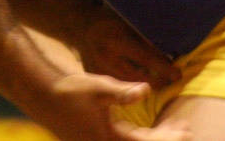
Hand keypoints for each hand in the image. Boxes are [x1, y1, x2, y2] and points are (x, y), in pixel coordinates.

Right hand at [37, 73, 190, 140]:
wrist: (39, 94)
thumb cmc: (69, 90)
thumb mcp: (98, 88)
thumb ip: (123, 92)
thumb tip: (145, 90)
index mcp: (109, 140)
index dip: (169, 138)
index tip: (185, 129)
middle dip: (165, 140)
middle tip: (184, 129)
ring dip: (152, 138)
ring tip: (170, 128)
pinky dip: (136, 137)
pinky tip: (142, 129)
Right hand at [73, 3, 180, 89]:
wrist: (81, 27)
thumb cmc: (110, 22)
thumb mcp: (128, 24)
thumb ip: (146, 40)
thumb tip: (169, 56)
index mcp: (115, 41)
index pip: (146, 59)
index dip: (164, 68)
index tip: (178, 74)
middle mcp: (106, 57)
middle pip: (138, 77)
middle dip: (158, 81)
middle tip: (170, 80)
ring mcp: (97, 70)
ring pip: (128, 85)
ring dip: (145, 85)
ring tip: (157, 81)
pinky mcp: (94, 77)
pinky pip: (117, 86)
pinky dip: (130, 85)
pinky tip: (138, 81)